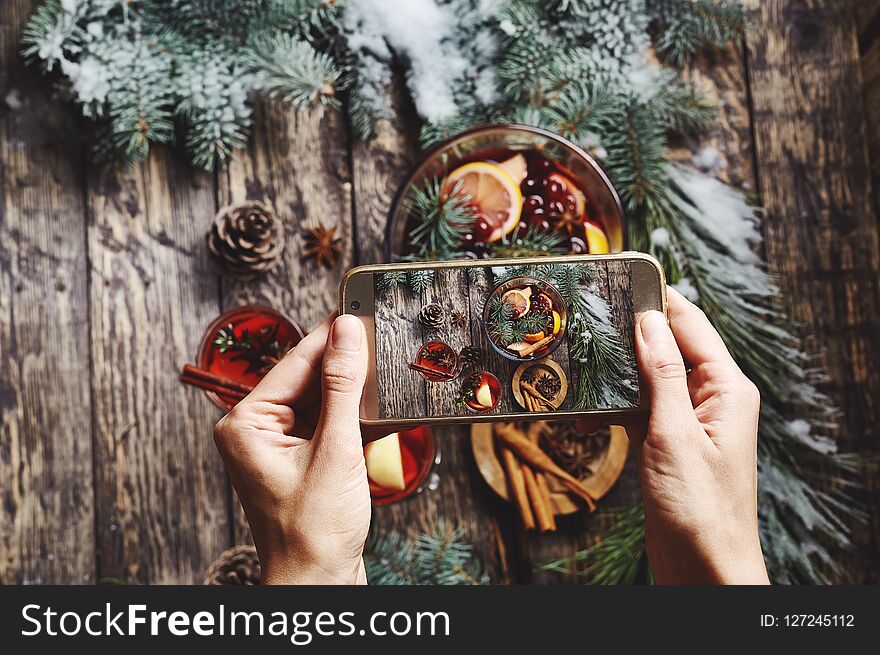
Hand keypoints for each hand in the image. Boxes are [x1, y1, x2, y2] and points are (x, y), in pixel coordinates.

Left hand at [213, 313, 379, 584]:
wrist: (317, 585)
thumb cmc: (314, 531)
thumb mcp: (336, 450)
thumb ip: (342, 386)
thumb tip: (347, 331)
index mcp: (246, 424)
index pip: (294, 362)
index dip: (330, 334)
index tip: (359, 306)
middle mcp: (255, 431)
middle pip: (308, 379)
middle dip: (346, 363)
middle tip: (383, 335)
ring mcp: (278, 446)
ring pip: (321, 401)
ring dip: (354, 392)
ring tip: (389, 368)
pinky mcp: (300, 460)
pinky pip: (328, 425)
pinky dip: (355, 418)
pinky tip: (385, 408)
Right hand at [578, 288, 768, 583]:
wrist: (703, 569)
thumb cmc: (700, 508)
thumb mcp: (675, 434)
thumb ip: (664, 375)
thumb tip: (649, 321)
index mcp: (727, 389)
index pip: (691, 325)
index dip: (658, 300)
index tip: (623, 278)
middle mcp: (711, 398)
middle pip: (668, 347)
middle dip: (630, 333)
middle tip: (588, 316)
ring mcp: (688, 421)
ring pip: (649, 378)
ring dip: (617, 371)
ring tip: (580, 356)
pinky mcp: (668, 442)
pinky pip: (639, 408)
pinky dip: (614, 404)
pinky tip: (586, 406)